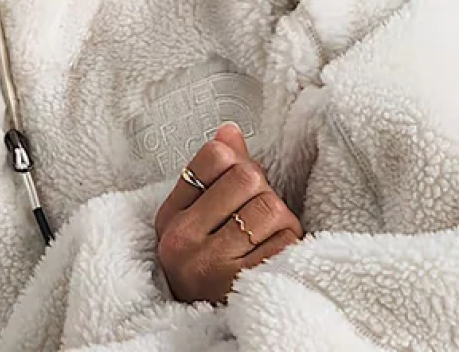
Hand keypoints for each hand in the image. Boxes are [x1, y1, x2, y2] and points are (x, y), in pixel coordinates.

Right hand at [154, 122, 303, 305]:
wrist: (209, 332)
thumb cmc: (206, 267)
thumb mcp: (195, 220)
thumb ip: (212, 173)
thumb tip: (230, 131)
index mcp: (171, 218)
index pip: (214, 156)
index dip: (236, 164)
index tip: (236, 185)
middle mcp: (184, 241)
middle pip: (248, 177)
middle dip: (263, 192)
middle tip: (257, 215)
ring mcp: (213, 267)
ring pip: (272, 208)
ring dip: (282, 221)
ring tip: (267, 238)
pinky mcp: (246, 287)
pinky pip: (288, 244)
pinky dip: (291, 246)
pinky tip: (275, 257)